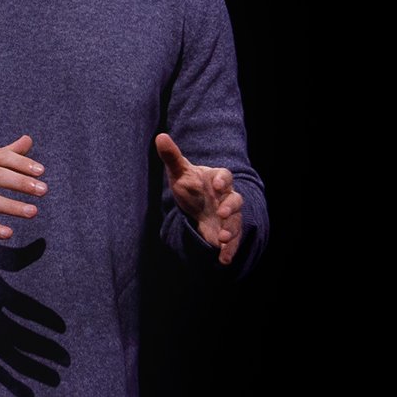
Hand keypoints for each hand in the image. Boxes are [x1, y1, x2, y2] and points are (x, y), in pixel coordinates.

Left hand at [156, 133, 241, 264]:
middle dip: (230, 207)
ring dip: (232, 230)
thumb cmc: (189, 184)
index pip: (224, 176)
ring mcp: (228, 216)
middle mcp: (226, 197)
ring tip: (223, 239)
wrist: (195, 202)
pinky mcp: (225, 231)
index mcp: (217, 179)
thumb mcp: (178, 172)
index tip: (215, 185)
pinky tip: (223, 260)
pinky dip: (229, 250)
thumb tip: (160, 136)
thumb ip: (172, 156)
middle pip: (235, 200)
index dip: (221, 180)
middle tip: (222, 213)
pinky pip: (232, 240)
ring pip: (236, 221)